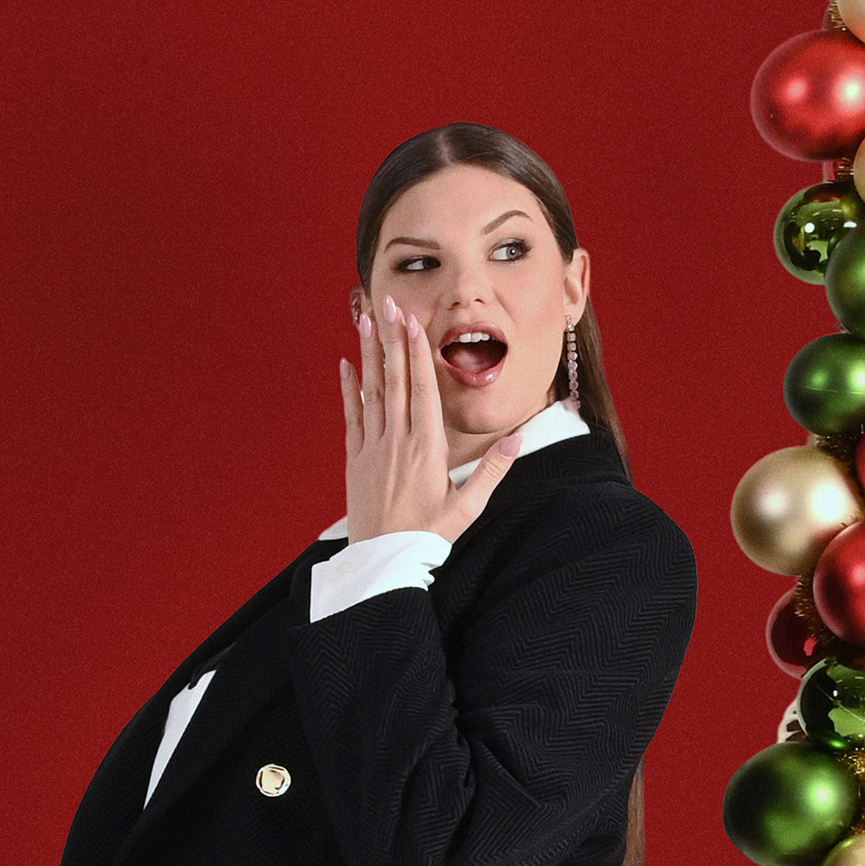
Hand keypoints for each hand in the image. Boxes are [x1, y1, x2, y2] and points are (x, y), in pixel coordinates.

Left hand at [338, 293, 519, 543]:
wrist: (383, 561)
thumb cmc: (428, 536)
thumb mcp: (468, 506)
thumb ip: (493, 470)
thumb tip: (519, 438)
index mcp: (427, 447)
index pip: (423, 389)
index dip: (417, 353)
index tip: (413, 322)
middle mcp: (398, 440)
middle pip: (395, 380)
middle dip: (392, 340)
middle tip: (388, 304)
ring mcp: (373, 448)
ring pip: (371, 392)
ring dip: (369, 355)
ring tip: (365, 321)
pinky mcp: (356, 459)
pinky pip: (352, 416)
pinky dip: (348, 389)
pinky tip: (345, 364)